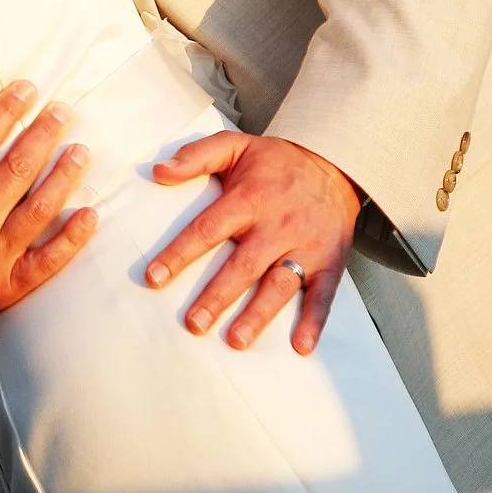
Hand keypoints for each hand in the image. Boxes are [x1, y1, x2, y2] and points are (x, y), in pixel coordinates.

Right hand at [0, 81, 96, 344]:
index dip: (6, 113)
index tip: (27, 90)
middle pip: (17, 171)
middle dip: (44, 137)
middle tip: (64, 112)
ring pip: (39, 211)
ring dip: (64, 179)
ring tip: (81, 152)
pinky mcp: (7, 287)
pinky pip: (48, 261)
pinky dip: (72, 239)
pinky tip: (90, 215)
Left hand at [145, 133, 359, 354]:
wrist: (336, 163)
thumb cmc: (277, 161)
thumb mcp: (236, 145)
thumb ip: (196, 155)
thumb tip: (158, 171)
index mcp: (250, 198)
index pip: (207, 229)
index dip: (179, 254)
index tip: (154, 278)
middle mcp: (276, 225)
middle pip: (242, 265)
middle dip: (216, 297)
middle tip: (194, 324)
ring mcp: (305, 246)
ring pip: (279, 285)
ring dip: (258, 314)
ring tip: (236, 340)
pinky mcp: (330, 262)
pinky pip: (323, 295)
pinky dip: (314, 322)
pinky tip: (301, 347)